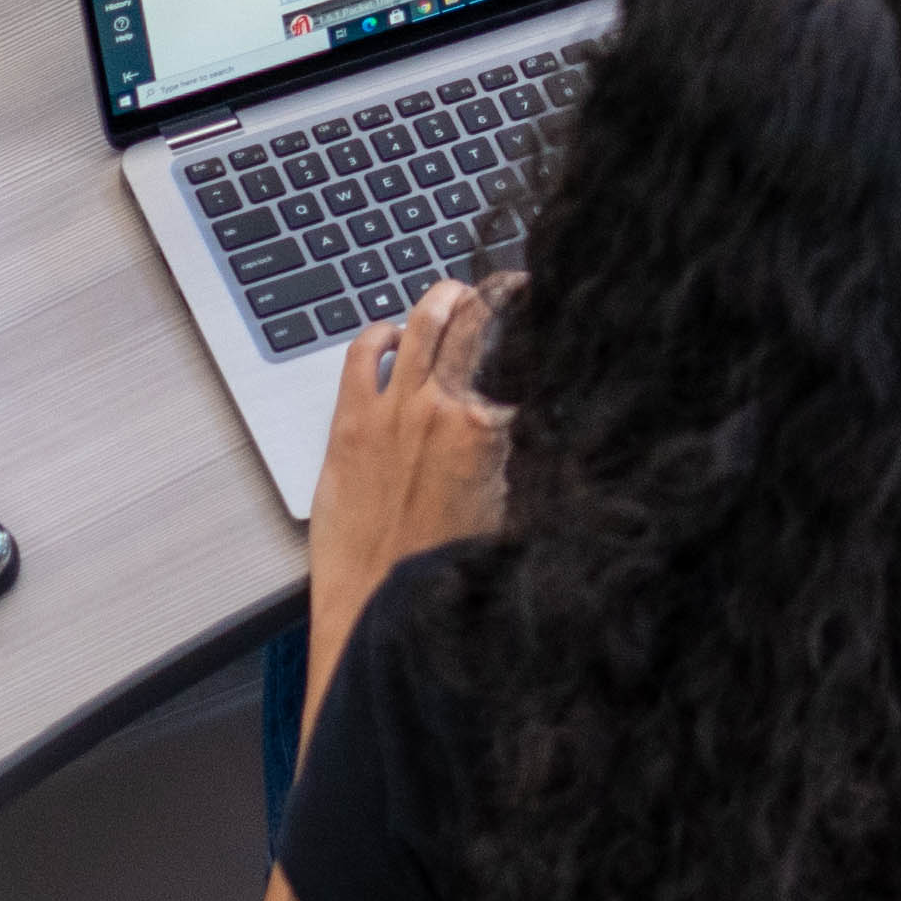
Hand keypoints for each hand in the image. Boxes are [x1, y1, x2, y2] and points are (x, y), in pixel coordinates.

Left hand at [306, 281, 511, 656]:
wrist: (378, 612)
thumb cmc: (446, 578)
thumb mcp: (517, 516)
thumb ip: (532, 461)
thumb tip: (552, 429)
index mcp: (488, 429)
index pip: (522, 350)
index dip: (537, 321)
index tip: (545, 305)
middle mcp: (439, 407)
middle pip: (472, 321)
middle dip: (493, 296)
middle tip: (506, 287)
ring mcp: (389, 411)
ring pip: (418, 324)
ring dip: (440, 301)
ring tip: (454, 294)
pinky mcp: (348, 425)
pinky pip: (359, 355)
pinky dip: (377, 335)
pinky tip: (388, 335)